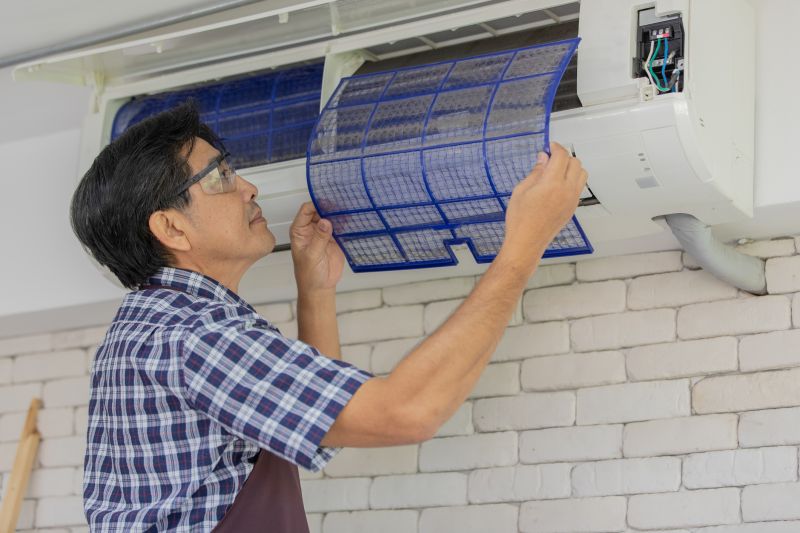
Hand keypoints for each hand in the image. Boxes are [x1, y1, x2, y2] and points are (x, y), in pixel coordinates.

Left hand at [290, 202, 344, 291]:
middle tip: (341, 205)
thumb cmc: (308, 274)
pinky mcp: (334, 238)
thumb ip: (319, 238)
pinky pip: (340, 226)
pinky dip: (345, 223)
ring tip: (349, 210)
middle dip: (329, 207)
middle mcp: (310, 229)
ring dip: (338, 214)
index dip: (316, 205)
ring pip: (330, 217)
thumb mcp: (312, 256)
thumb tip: (325, 222)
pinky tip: (352, 220)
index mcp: (300, 230)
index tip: (328, 203)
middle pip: (319, 210)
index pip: (306, 210)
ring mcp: (323, 233)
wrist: (320, 287)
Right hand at [501, 142, 587, 267]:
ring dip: (571, 167)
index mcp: (552, 183)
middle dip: (563, 156)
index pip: (561, 156)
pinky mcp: (572, 208)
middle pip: (575, 162)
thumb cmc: (520, 219)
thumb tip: (543, 159)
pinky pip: (579, 186)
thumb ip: (535, 172)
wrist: (527, 242)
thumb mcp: (521, 190)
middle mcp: (566, 190)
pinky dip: (572, 179)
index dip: (556, 147)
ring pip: (582, 173)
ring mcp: (572, 200)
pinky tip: (558, 183)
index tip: (549, 146)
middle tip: (550, 157)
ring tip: (556, 170)